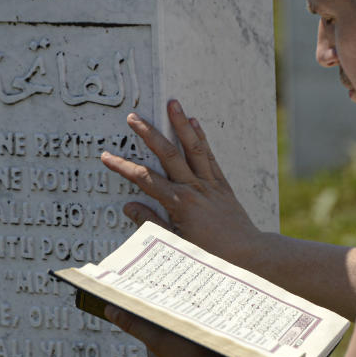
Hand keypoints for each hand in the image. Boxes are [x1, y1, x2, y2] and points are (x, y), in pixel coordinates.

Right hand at [102, 99, 261, 265]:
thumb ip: (151, 223)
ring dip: (181, 124)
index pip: (145, 179)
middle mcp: (194, 188)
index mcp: (179, 203)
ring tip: (172, 102)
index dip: (124, 167)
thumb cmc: (210, 254)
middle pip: (168, 154)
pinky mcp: (222, 184)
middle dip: (149, 134)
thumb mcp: (176, 243)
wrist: (248, 253)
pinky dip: (202, 138)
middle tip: (133, 117)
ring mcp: (210, 183)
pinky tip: (195, 122)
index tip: (107, 156)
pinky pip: (210, 156)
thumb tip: (130, 207)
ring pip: (193, 148)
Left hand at [104, 304, 226, 356]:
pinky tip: (217, 337)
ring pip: (191, 343)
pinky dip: (210, 342)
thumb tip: (110, 311)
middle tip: (189, 310)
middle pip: (172, 337)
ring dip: (197, 332)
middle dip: (179, 324)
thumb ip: (134, 325)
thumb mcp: (157, 338)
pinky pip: (208, 350)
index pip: (153, 332)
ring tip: (206, 323)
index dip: (159, 317)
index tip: (168, 305)